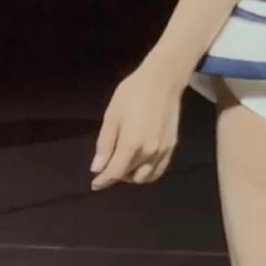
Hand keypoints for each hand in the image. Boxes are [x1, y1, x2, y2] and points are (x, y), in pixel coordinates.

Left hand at [91, 59, 183, 191]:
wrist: (163, 81)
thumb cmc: (132, 94)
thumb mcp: (112, 116)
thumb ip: (105, 145)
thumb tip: (97, 168)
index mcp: (131, 144)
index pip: (114, 173)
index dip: (102, 181)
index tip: (94, 184)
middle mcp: (148, 153)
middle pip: (129, 176)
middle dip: (115, 176)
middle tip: (107, 166)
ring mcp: (162, 151)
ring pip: (145, 177)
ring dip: (131, 176)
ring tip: (123, 165)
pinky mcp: (171, 147)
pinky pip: (158, 170)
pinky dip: (147, 173)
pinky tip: (139, 165)